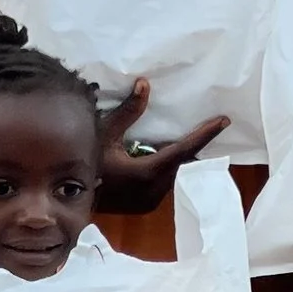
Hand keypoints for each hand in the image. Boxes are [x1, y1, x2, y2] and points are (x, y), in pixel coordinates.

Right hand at [94, 80, 229, 211]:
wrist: (69, 199)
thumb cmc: (86, 163)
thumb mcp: (105, 134)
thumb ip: (128, 111)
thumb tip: (145, 84)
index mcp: (147, 172)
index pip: (183, 150)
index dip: (204, 134)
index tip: (223, 121)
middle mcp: (154, 190)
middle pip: (181, 163)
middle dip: (188, 145)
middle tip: (200, 126)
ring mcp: (151, 202)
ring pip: (173, 174)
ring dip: (174, 158)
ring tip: (170, 140)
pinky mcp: (146, 207)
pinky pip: (164, 183)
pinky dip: (164, 169)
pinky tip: (155, 157)